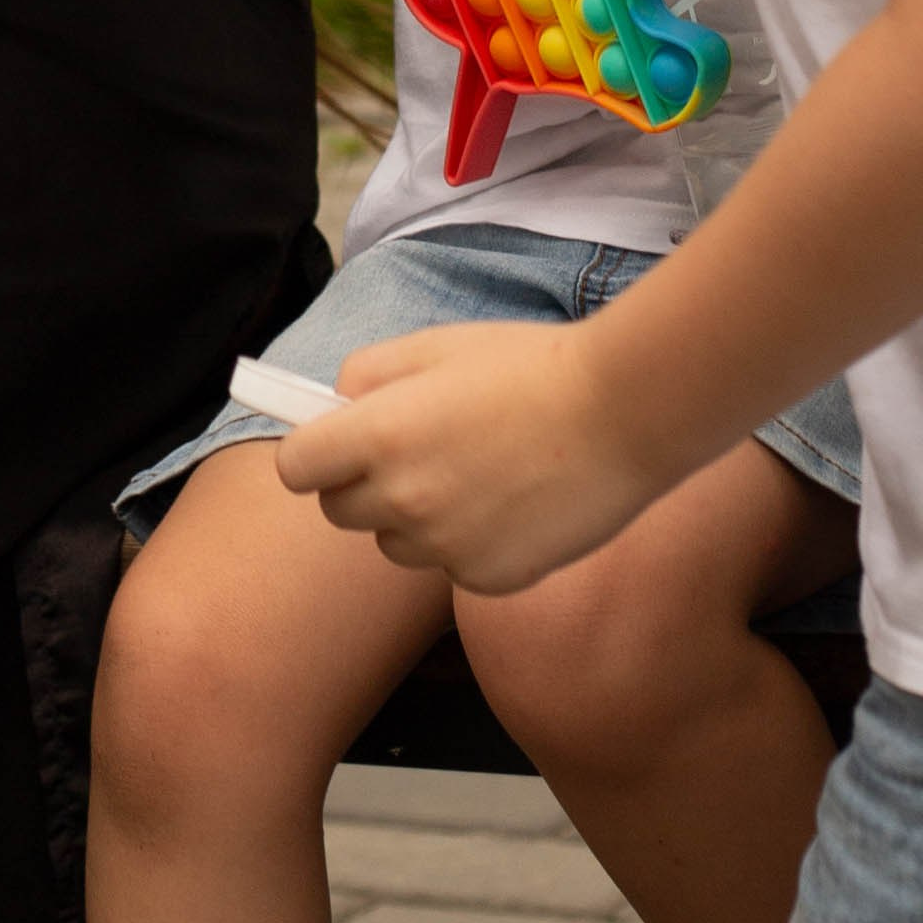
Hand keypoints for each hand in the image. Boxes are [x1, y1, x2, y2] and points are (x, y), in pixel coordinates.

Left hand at [274, 321, 671, 591]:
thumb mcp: (439, 344)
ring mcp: (444, 547)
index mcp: (379, 435)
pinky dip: (470, 543)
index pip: (296, 468)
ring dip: (416, 518)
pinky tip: (515, 502)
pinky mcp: (487, 578)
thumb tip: (337, 403)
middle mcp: (402, 499)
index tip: (341, 442)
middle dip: (364, 484)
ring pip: (396, 544)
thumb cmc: (534, 367)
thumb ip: (370, 371)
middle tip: (418, 451)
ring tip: (478, 474)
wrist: (626, 412)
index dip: (317, 453)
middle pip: (340, 511)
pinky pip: (452, 566)